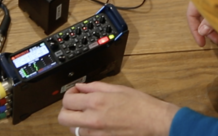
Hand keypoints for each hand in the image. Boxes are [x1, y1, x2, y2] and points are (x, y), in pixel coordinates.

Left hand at [58, 81, 178, 135]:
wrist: (155, 122)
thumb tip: (81, 87)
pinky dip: (88, 131)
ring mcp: (96, 134)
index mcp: (96, 102)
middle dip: (67, 110)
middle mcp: (92, 119)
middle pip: (63, 118)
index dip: (69, 94)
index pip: (67, 100)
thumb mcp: (117, 88)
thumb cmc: (140, 104)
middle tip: (76, 105)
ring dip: (77, 121)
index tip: (75, 93)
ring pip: (74, 129)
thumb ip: (95, 87)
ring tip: (89, 115)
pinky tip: (98, 124)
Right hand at [186, 1, 217, 46]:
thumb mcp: (216, 9)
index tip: (201, 43)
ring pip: (210, 15)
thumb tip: (202, 32)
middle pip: (201, 17)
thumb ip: (208, 21)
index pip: (191, 16)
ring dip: (215, 27)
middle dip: (208, 30)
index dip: (195, 31)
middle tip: (216, 41)